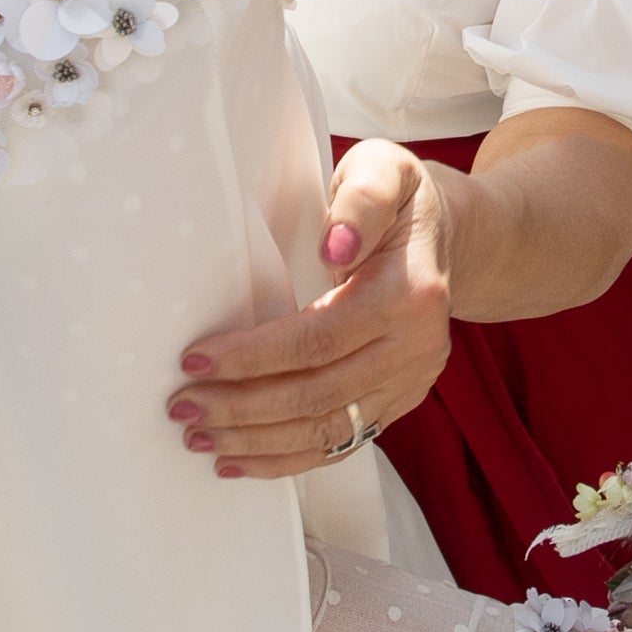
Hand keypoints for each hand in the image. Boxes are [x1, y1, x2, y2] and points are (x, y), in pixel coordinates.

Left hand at [171, 145, 457, 476]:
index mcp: (410, 294)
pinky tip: (242, 458)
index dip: (254, 356)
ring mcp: (411, 382)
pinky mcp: (398, 403)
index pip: (319, 338)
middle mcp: (417, 348)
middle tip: (183, 407)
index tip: (196, 359)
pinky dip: (287, 459)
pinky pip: (341, 443)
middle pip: (319, 394)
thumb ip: (360, 201)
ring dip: (257, 441)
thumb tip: (336, 246)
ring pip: (328, 431)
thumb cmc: (400, 200)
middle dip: (243, 407)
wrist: (448, 235)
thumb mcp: (384, 172)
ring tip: (200, 437)